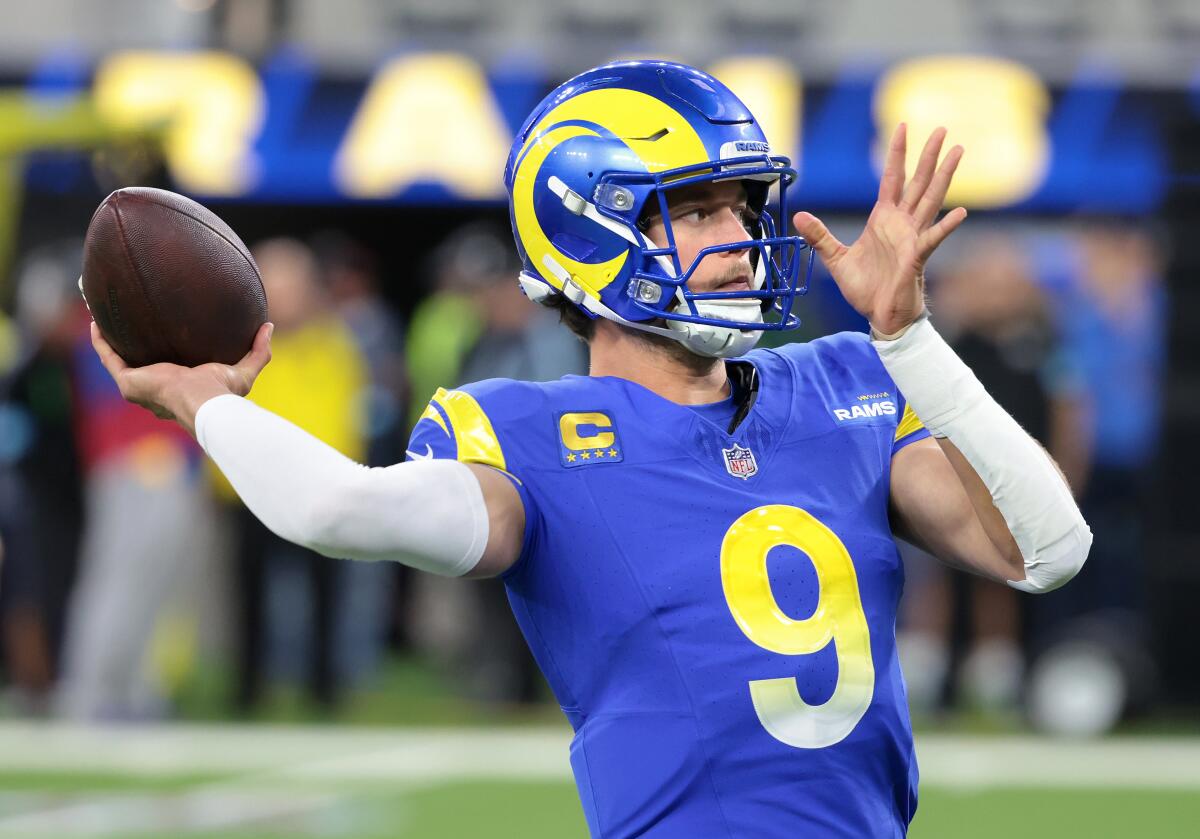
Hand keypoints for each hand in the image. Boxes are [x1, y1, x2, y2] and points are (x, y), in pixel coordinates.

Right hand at [90, 321, 273, 437]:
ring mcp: (139, 388)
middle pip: (139, 366)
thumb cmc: (223, 394)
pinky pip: (108, 357)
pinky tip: (96, 320)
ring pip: (118, 361)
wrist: (204, 404)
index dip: (162, 356)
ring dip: (110, 340)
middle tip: (129, 322)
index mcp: (179, 390)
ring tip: (105, 317)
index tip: (163, 334)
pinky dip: (101, 340)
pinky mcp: (128, 382)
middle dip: (132, 347)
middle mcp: (155, 391)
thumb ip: (258, 352)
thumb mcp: (244, 371)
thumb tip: (268, 327)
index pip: (168, 373)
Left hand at [793, 124, 966, 335]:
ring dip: (944, 177)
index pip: (893, 178)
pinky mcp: (916, 257)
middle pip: (918, 182)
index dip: (897, 154)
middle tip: (943, 130)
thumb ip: (819, 236)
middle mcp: (901, 224)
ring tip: (959, 152)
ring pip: (931, 200)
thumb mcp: (835, 259)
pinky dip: (946, 226)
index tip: (904, 127)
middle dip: (930, 156)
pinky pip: (932, 239)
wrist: (879, 316)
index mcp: (883, 219)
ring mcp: (912, 238)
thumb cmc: (865, 289)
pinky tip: (961, 212)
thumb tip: (799, 215)